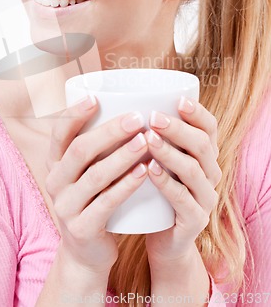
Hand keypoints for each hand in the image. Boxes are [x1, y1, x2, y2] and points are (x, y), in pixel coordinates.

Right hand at [45, 96, 147, 274]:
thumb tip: (125, 108)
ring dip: (122, 155)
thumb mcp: (84, 173)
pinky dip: (126, 185)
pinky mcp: (82, 228)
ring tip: (146, 140)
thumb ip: (95, 148)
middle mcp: (55, 182)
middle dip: (109, 131)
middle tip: (137, 118)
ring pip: (95, 175)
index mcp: (54, 163)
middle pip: (80, 150)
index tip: (95, 97)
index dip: (75, 114)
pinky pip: (106, 202)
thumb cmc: (93, 200)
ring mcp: (66, 206)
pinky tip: (145, 171)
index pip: (59, 132)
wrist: (86, 253)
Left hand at [145, 96, 220, 274]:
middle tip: (154, 117)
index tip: (178, 99)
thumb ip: (154, 137)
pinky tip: (150, 170)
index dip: (198, 112)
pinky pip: (183, 199)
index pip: (210, 128)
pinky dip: (166, 183)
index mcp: (205, 155)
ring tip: (148, 139)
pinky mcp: (195, 220)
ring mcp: (206, 198)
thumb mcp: (160, 160)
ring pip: (193, 170)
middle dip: (178, 128)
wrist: (164, 239)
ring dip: (170, 152)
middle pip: (202, 145)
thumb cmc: (157, 191)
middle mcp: (211, 173)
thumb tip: (126, 104)